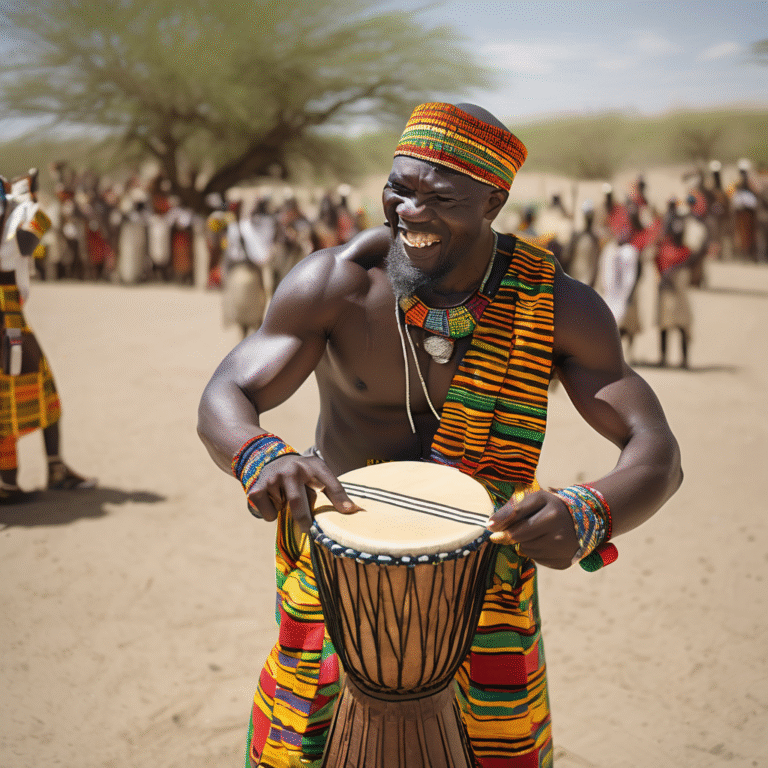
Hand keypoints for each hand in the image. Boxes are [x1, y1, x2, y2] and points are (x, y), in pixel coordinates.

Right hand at [246, 453, 361, 532]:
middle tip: (308, 529)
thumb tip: (353, 511)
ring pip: (283, 511)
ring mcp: (273, 479)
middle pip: (298, 502)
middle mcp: (292, 469)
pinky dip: (272, 514)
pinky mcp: (257, 489)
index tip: (349, 511)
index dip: (339, 497)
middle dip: (304, 520)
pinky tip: (274, 500)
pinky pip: (269, 515)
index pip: (329, 482)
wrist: (271, 459)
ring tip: (286, 500)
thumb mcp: (319, 475)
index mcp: (313, 465)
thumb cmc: (302, 474)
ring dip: (286, 513)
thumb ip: (334, 492)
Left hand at [486, 490, 578, 569]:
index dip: (500, 523)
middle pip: (518, 538)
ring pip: (526, 550)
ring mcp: (561, 552)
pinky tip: (544, 543)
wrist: (584, 522)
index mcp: (552, 514)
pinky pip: (536, 559)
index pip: (517, 520)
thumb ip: (513, 508)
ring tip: (536, 532)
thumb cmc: (552, 508)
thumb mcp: (536, 500)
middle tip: (510, 529)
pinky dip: (535, 551)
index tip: (490, 525)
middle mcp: (558, 534)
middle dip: (511, 533)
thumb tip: (491, 526)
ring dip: (524, 542)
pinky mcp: (561, 563)